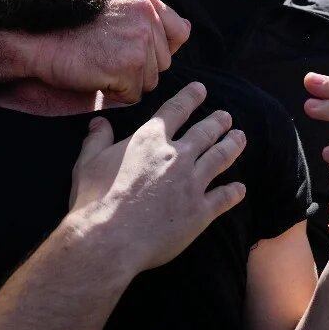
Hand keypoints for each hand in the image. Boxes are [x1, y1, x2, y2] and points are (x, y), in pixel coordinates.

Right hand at [35, 0, 191, 102]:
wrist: (40, 42)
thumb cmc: (74, 30)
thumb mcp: (117, 10)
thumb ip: (151, 19)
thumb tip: (188, 29)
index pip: (180, 32)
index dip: (159, 48)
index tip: (132, 49)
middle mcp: (146, 14)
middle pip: (164, 62)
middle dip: (140, 68)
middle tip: (108, 57)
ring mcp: (139, 39)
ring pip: (151, 81)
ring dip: (128, 82)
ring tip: (101, 65)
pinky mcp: (129, 65)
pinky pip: (135, 95)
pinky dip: (116, 93)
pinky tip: (97, 76)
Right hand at [67, 82, 245, 271]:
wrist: (110, 240)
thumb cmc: (96, 199)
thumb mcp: (88, 162)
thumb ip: (97, 140)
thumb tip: (99, 122)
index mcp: (150, 139)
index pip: (176, 110)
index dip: (191, 97)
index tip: (201, 90)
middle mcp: (176, 156)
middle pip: (205, 132)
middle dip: (218, 122)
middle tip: (227, 117)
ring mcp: (192, 183)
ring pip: (220, 158)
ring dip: (233, 146)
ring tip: (240, 138)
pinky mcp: (200, 212)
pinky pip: (224, 197)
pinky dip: (234, 191)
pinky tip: (240, 188)